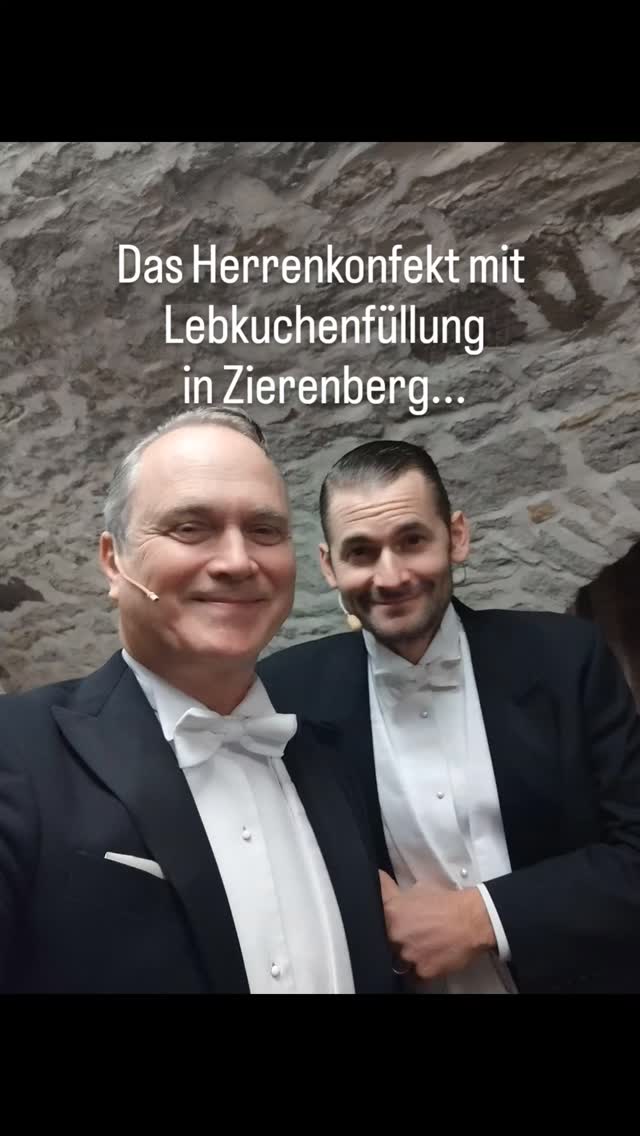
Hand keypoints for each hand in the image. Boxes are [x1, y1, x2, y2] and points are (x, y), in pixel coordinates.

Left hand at [379, 871, 496, 980]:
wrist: (473, 920)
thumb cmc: (449, 903)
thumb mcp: (419, 887)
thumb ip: (397, 893)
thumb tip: (385, 886)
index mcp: (392, 911)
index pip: (375, 911)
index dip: (382, 914)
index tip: (388, 916)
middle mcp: (396, 934)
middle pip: (388, 938)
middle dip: (399, 935)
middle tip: (415, 931)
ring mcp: (408, 954)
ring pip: (401, 957)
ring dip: (411, 951)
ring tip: (427, 943)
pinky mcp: (422, 970)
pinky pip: (416, 972)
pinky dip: (423, 965)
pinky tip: (434, 954)